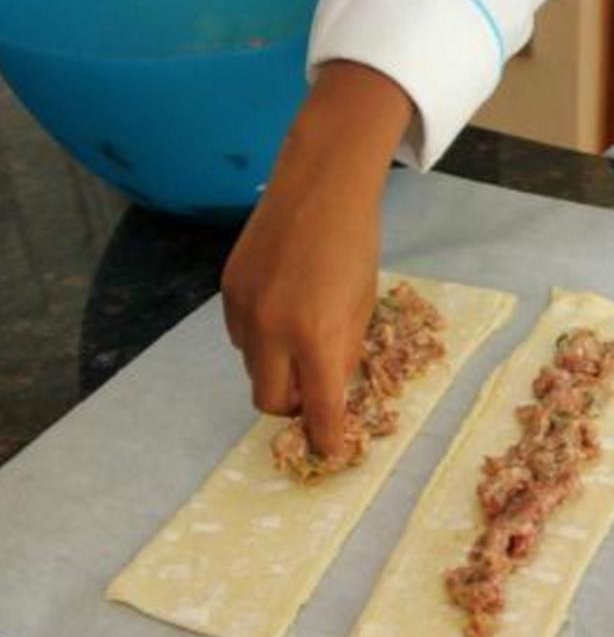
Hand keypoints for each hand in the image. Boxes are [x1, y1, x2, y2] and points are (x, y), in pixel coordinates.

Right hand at [221, 61, 412, 456]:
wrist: (320, 185)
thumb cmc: (356, 245)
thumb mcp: (364, 306)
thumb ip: (343, 353)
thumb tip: (329, 390)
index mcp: (318, 337)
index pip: (319, 409)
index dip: (326, 437)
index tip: (330, 451)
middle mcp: (273, 331)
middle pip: (269, 402)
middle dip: (291, 407)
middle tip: (313, 393)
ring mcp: (243, 311)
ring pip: (252, 369)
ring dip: (276, 370)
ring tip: (300, 336)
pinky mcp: (226, 291)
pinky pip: (239, 336)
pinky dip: (260, 339)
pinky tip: (280, 308)